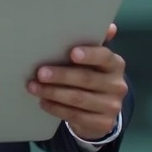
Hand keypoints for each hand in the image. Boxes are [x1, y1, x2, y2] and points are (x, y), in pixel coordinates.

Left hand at [28, 23, 126, 140]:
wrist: (102, 112)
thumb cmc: (93, 77)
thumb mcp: (95, 61)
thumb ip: (96, 43)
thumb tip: (110, 27)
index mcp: (115, 65)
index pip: (105, 57)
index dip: (89, 55)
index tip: (71, 53)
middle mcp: (117, 85)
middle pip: (87, 79)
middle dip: (61, 75)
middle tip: (40, 73)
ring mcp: (112, 106)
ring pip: (78, 99)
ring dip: (53, 92)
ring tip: (33, 87)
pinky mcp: (103, 123)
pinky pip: (75, 116)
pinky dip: (56, 108)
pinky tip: (43, 102)